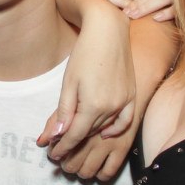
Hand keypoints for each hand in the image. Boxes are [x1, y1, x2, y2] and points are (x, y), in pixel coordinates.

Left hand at [37, 5, 135, 158]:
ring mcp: (125, 102)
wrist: (108, 30)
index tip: (52, 154)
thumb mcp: (68, 83)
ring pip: (104, 127)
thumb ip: (64, 111)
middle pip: (89, 133)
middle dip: (72, 142)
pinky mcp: (132, 95)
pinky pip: (126, 120)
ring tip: (76, 140)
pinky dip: (115, 129)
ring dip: (90, 136)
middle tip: (58, 148)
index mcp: (93, 105)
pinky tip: (105, 134)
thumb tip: (55, 136)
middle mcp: (112, 107)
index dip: (62, 146)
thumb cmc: (84, 53)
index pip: (75, 135)